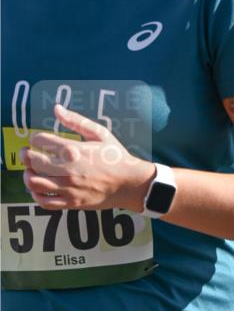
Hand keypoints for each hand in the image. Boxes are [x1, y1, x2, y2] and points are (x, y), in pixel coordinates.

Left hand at [21, 103, 155, 211]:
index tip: (38, 140)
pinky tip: (39, 189)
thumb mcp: (100, 134)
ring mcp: (69, 187)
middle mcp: (68, 169)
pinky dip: (36, 195)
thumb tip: (56, 108)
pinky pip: (45, 201)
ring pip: (34, 182)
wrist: (131, 184)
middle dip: (26, 155)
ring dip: (28, 175)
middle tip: (27, 154)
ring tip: (31, 172)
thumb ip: (76, 120)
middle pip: (32, 161)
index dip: (35, 138)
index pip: (39, 140)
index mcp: (73, 150)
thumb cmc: (116, 157)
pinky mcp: (72, 202)